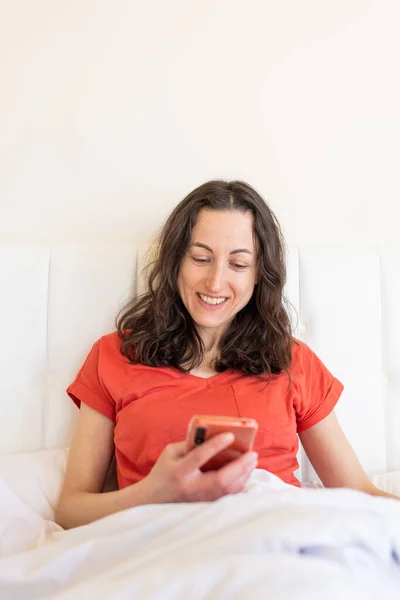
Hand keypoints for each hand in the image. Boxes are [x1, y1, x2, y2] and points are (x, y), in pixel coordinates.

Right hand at [142, 433, 257, 503]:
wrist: (151, 501)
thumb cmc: (163, 472)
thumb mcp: (170, 454)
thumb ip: (190, 445)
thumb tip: (213, 435)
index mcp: (179, 471)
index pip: (200, 457)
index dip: (216, 445)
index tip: (231, 435)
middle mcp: (191, 488)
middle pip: (221, 480)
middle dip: (240, 466)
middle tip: (253, 454)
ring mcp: (199, 500)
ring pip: (227, 491)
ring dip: (243, 475)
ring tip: (252, 462)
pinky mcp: (205, 507)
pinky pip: (227, 497)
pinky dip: (239, 485)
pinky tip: (245, 474)